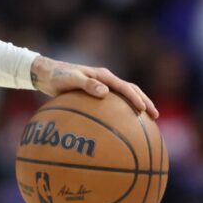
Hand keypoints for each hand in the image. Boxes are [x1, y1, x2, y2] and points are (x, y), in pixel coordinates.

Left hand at [30, 56, 158, 118]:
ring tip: (147, 122)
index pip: (124, 86)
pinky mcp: (97, 94)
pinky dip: (121, 113)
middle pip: (130, 90)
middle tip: (155, 116)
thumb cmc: (57, 76)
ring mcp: (102, 87)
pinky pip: (113, 104)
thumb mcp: (70, 79)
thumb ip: (86, 84)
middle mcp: (105, 80)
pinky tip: (122, 127)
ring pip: (124, 97)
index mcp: (103, 75)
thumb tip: (105, 92)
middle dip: (144, 102)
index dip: (136, 97)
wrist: (47, 74)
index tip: (143, 109)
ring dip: (137, 106)